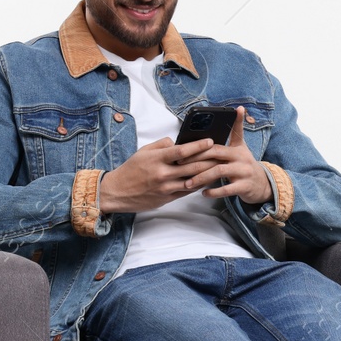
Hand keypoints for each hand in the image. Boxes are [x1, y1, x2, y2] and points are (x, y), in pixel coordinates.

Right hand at [97, 136, 223, 213]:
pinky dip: (198, 185)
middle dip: (209, 160)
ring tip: (219, 168)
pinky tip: (206, 180)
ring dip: (207, 175)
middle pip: (192, 166)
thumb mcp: (143, 151)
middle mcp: (163, 173)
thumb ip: (161, 145)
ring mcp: (166, 187)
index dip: (199, 145)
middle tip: (221, 155)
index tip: (210, 141)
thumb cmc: (131, 170)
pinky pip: (187, 191)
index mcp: (157, 159)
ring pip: (193, 180)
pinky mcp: (167, 198)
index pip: (182, 151)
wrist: (118, 191)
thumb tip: (176, 141)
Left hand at [175, 107, 270, 204]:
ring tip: (188, 183)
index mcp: (236, 147)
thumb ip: (236, 130)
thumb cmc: (244, 164)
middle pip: (215, 153)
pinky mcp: (244, 186)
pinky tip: (204, 193)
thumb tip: (238, 108)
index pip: (221, 139)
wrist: (263, 184)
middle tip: (180, 163)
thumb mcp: (241, 147)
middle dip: (196, 158)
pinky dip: (214, 192)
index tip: (188, 143)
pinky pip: (227, 189)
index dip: (208, 138)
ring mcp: (243, 172)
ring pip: (219, 171)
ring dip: (201, 177)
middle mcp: (241, 157)